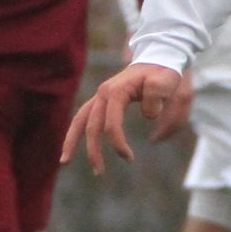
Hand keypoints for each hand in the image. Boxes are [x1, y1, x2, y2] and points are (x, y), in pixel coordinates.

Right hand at [60, 62, 190, 173]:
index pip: (111, 123)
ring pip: (79, 120)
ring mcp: (101, 95)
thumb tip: (147, 116)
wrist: (158, 58)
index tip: (129, 158)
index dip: (117, 142)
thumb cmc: (165, 73)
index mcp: (117, 91)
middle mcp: (104, 93)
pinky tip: (72, 148)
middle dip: (92, 150)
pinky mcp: (102, 99)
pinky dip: (76, 133)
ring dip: (72, 142)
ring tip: (64, 162)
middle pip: (90, 125)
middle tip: (99, 173)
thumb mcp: (167, 82)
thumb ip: (158, 96)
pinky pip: (84, 117)